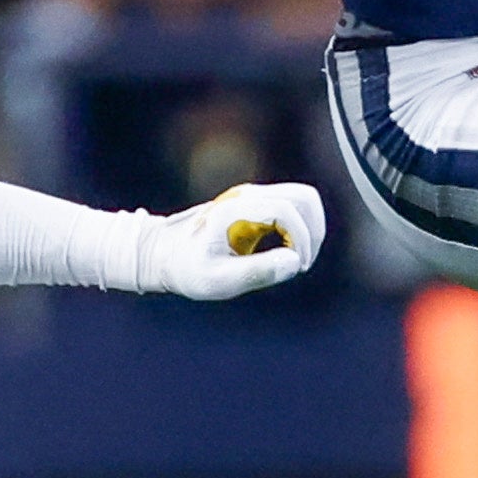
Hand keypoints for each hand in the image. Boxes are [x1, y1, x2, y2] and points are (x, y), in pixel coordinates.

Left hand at [136, 182, 325, 298]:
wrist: (165, 254)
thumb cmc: (188, 269)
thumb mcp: (218, 280)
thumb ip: (256, 272)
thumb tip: (293, 262)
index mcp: (237, 210)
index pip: (287, 209)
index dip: (302, 238)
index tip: (296, 267)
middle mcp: (248, 196)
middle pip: (304, 197)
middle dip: (313, 231)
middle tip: (301, 263)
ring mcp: (252, 197)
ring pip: (302, 198)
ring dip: (310, 228)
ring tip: (298, 259)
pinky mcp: (256, 205)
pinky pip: (293, 206)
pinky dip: (301, 228)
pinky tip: (289, 253)